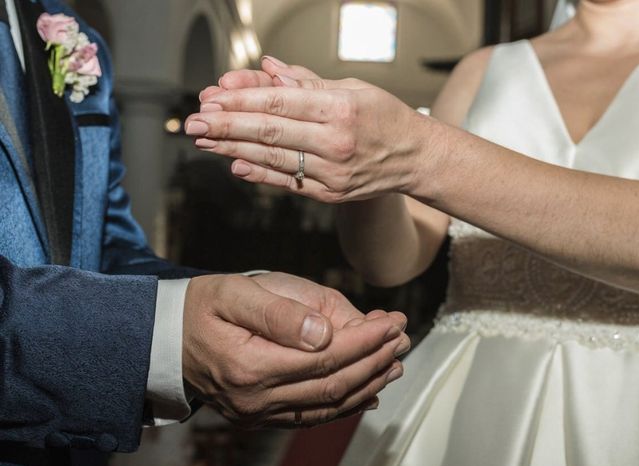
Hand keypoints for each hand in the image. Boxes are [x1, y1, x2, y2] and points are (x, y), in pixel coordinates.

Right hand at [182, 273, 409, 426]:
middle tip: (402, 337)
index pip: (326, 357)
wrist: (166, 339)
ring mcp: (258, 413)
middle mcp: (256, 399)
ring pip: (327, 406)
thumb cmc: (202, 308)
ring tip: (395, 362)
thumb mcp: (234, 293)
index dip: (366, 341)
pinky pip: (311, 417)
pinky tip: (368, 393)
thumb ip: (279, 313)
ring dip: (368, 384)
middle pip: (333, 385)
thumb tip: (326, 333)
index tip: (392, 322)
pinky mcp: (260, 417)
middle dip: (375, 361)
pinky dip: (345, 406)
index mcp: (251, 366)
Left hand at [188, 58, 429, 202]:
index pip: (279, 101)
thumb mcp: (353, 88)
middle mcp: (335, 142)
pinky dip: (259, 174)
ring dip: (233, 148)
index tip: (212, 98)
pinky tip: (233, 164)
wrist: (416, 159)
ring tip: (204, 141)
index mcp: (340, 108)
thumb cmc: (386, 117)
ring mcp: (331, 172)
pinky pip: (287, 182)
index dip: (241, 99)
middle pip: (269, 131)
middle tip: (193, 122)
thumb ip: (308, 82)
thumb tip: (270, 68)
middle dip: (226, 125)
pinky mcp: (329, 193)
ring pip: (273, 158)